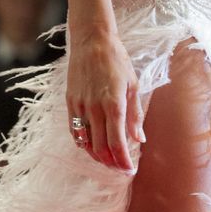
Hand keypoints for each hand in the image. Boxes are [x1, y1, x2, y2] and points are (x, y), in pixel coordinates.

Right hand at [66, 28, 142, 173]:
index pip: (117, 143)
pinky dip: (83, 143)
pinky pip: (74, 130)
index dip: (123, 161)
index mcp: (114, 104)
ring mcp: (80, 106)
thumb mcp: (133, 85)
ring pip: (86, 142)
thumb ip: (135, 114)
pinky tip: (91, 147)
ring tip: (108, 160)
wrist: (92, 41)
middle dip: (112, 163)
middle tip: (121, 168)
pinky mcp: (70, 102)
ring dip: (97, 156)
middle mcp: (95, 108)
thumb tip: (140, 138)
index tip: (130, 170)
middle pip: (101, 147)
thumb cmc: (117, 60)